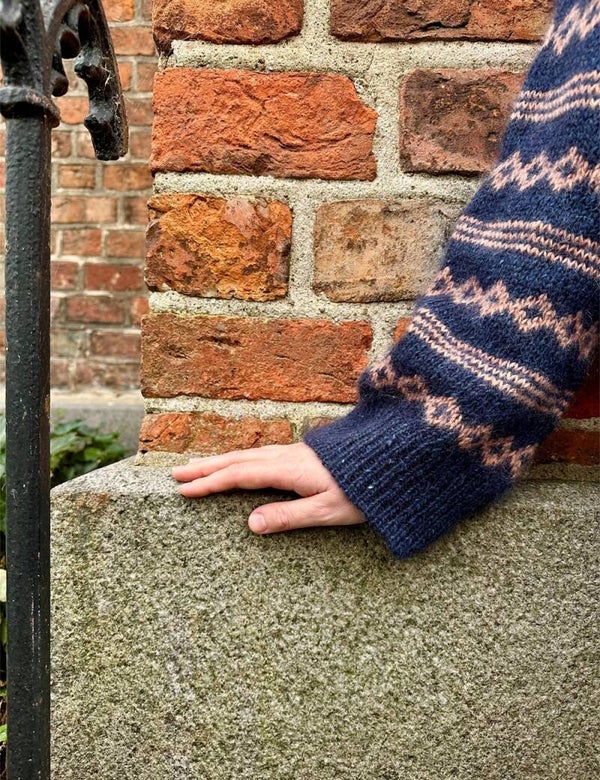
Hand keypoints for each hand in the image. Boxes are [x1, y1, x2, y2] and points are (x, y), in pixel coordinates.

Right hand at [171, 442, 365, 535]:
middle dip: (206, 468)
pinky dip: (239, 459)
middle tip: (176, 475)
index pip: (239, 475)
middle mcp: (287, 457)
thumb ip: (289, 516)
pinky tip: (240, 463)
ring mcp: (295, 453)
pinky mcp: (303, 454)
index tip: (183, 491)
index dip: (210, 483)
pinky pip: (260, 454)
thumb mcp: (328, 510)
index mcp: (288, 470)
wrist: (393, 461)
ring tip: (197, 466)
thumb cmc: (364, 491)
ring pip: (248, 455)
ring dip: (220, 461)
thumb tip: (249, 523)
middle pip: (238, 460)